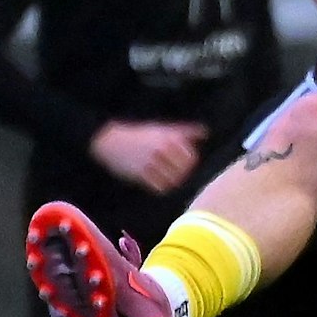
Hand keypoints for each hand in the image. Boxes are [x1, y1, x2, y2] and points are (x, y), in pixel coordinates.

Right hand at [91, 121, 206, 193]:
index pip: (190, 158)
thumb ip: (185, 131)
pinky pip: (158, 187)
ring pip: (172, 180)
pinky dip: (163, 187)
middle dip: (183, 173)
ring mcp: (150, 162)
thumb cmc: (141, 135)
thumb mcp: (164, 129)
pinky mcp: (139, 174)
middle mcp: (160, 150)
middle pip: (183, 170)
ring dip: (174, 181)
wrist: (111, 141)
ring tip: (170, 178)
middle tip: (179, 172)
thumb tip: (205, 132)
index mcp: (168, 138)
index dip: (191, 162)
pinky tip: (160, 183)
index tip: (186, 162)